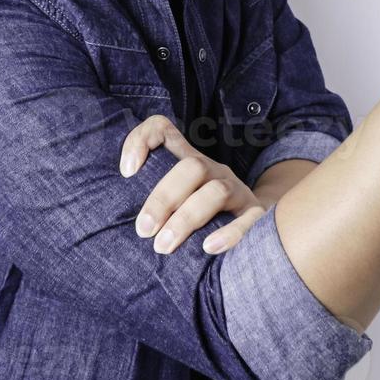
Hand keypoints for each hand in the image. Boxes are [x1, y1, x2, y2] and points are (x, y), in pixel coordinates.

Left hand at [119, 114, 263, 254]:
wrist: (265, 225)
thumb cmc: (204, 218)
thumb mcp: (178, 204)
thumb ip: (153, 205)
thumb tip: (114, 223)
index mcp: (189, 163)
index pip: (164, 130)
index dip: (142, 139)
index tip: (126, 172)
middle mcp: (214, 171)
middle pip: (191, 167)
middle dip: (163, 198)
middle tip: (143, 230)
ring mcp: (238, 191)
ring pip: (215, 191)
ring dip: (186, 219)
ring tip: (163, 247)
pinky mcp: (258, 215)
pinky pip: (248, 220)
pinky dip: (230, 234)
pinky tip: (208, 249)